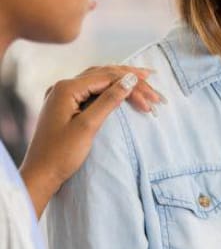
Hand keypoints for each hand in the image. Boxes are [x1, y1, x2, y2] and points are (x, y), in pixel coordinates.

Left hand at [19, 65, 162, 217]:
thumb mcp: (88, 126)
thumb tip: (130, 80)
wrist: (40, 175)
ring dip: (121, 81)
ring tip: (143, 81)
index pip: (106, 77)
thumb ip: (109, 101)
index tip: (153, 96)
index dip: (132, 84)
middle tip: (153, 80)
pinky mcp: (65, 105)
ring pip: (98, 80)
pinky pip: (92, 89)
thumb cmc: (61, 154)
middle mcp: (62, 87)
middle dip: (129, 77)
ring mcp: (62, 96)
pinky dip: (110, 88)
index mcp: (66, 89)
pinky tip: (121, 88)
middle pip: (103, 74)